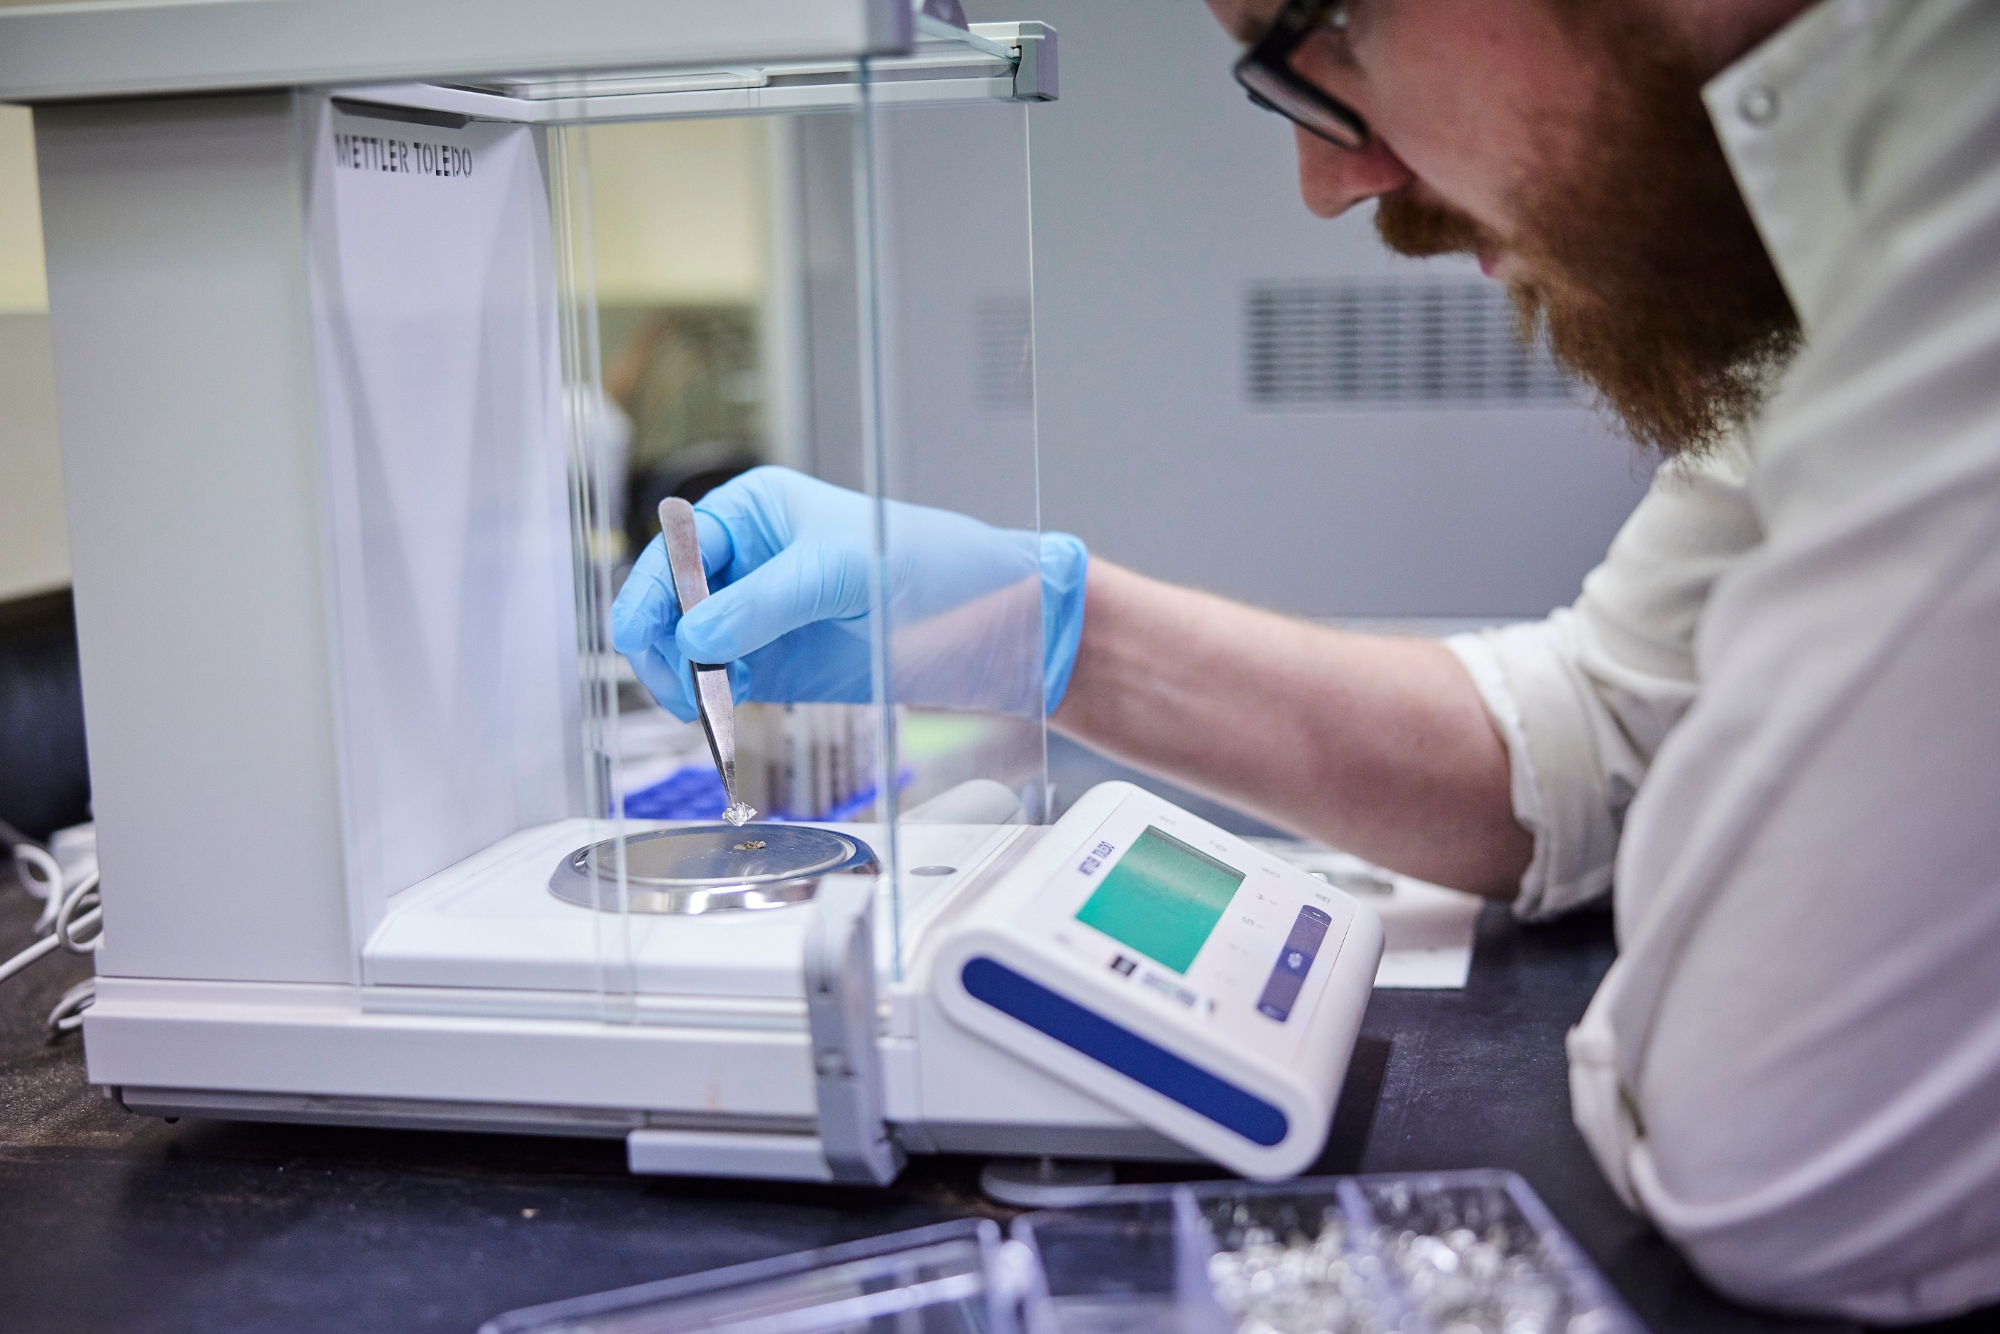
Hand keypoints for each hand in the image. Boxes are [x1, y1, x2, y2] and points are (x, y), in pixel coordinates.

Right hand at [611, 467, 1086, 720]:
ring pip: (682, 650)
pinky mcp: (774, 664)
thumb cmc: (934, 566)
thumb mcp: (845, 572)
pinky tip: (727, 713)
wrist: (993, 625)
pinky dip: (710, 702)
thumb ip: (766, 603)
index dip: (656, 594)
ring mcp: (757, 616)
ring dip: (682, 679)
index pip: (675, 550)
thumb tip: (694, 637)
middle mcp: (746, 561)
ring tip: (707, 705)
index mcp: (753, 512)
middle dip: (661, 644)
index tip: (657, 640)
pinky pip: (719, 684)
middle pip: (665, 603)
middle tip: (684, 687)